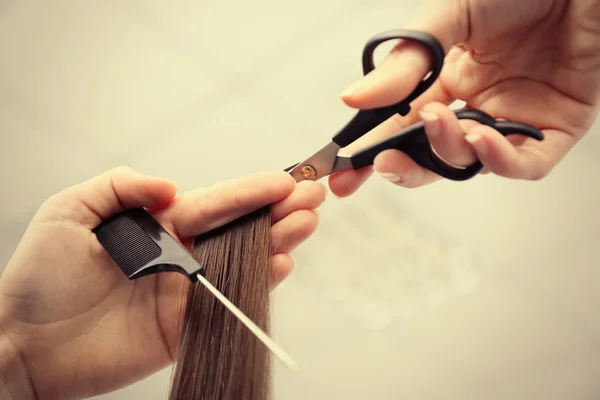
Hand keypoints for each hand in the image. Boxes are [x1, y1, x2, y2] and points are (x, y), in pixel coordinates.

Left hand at [0, 166, 324, 398]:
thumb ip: (122, 187)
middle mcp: (180, 253)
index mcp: (158, 223)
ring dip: (279, 240)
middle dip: (279, 210)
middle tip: (314, 194)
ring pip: (245, 260)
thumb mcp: (71, 210)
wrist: (25, 344)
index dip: (251, 190)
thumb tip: (171, 188)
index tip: (285, 180)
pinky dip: (262, 283)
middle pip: (241, 227)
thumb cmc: (41, 276)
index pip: (215, 201)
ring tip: (307, 222)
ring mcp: (188, 289)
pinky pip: (233, 302)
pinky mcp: (188, 324)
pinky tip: (284, 263)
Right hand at [329, 0, 599, 194]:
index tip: (342, 173)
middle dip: (404, 167)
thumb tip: (353, 98)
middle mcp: (476, 106)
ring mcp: (513, 120)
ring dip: (449, 151)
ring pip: (472, 162)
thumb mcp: (449, 17)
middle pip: (432, 155)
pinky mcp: (555, 129)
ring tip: (438, 123)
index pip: (401, 127)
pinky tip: (481, 139)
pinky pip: (525, 164)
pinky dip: (499, 160)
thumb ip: (405, 62)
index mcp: (446, 81)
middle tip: (383, 164)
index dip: (371, 152)